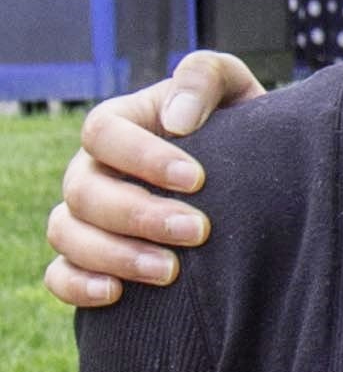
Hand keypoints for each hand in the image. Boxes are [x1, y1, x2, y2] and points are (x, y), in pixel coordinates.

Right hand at [42, 53, 267, 306]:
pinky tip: (116, 293)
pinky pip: (59, 275)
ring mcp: (84, 216)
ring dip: (114, 254)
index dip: (142, 157)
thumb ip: (204, 78)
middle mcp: (93, 169)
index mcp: (120, 124)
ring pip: (66, 233)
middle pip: (84, 190)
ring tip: (170, 271)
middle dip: (140, 214)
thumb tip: (176, 119)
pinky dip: (77, 285)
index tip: (197, 179)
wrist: (253, 179)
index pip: (103, 132)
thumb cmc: (239, 128)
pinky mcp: (88, 259)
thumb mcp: (231, 89)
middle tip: (198, 231)